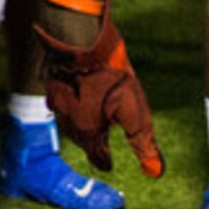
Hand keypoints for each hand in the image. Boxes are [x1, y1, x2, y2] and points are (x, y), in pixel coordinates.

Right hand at [36, 0, 162, 177]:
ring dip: (80, 121)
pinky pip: (61, 96)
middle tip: (100, 144)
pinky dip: (70, 99)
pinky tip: (76, 93)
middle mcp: (68, 120)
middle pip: (81, 138)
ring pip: (69, 117)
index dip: (104, 161)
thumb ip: (142, 141)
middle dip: (91, 142)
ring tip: (91, 120)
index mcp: (87, 132)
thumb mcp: (134, 109)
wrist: (78, 37)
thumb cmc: (107, 74)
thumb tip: (156, 171)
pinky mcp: (53, 78)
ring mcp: (57, 98)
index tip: (109, 164)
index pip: (96, 156)